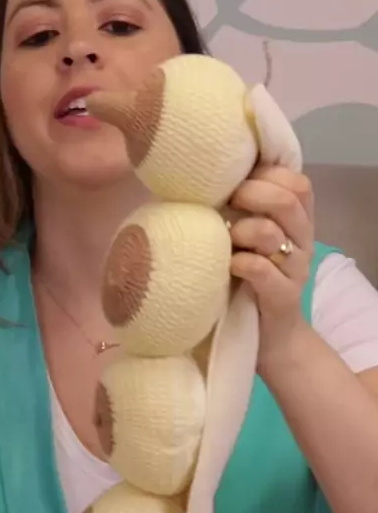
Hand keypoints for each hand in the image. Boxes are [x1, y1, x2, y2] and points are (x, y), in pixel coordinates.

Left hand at [227, 164, 314, 364]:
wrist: (270, 337)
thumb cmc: (252, 280)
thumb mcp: (252, 240)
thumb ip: (246, 211)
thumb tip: (209, 178)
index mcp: (299, 222)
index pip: (297, 183)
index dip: (268, 175)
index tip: (238, 181)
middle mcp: (303, 241)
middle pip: (287, 200)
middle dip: (251, 194)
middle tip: (228, 203)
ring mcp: (296, 269)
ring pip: (271, 233)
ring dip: (241, 231)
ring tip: (226, 240)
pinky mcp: (284, 296)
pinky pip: (262, 270)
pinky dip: (240, 263)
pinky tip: (229, 266)